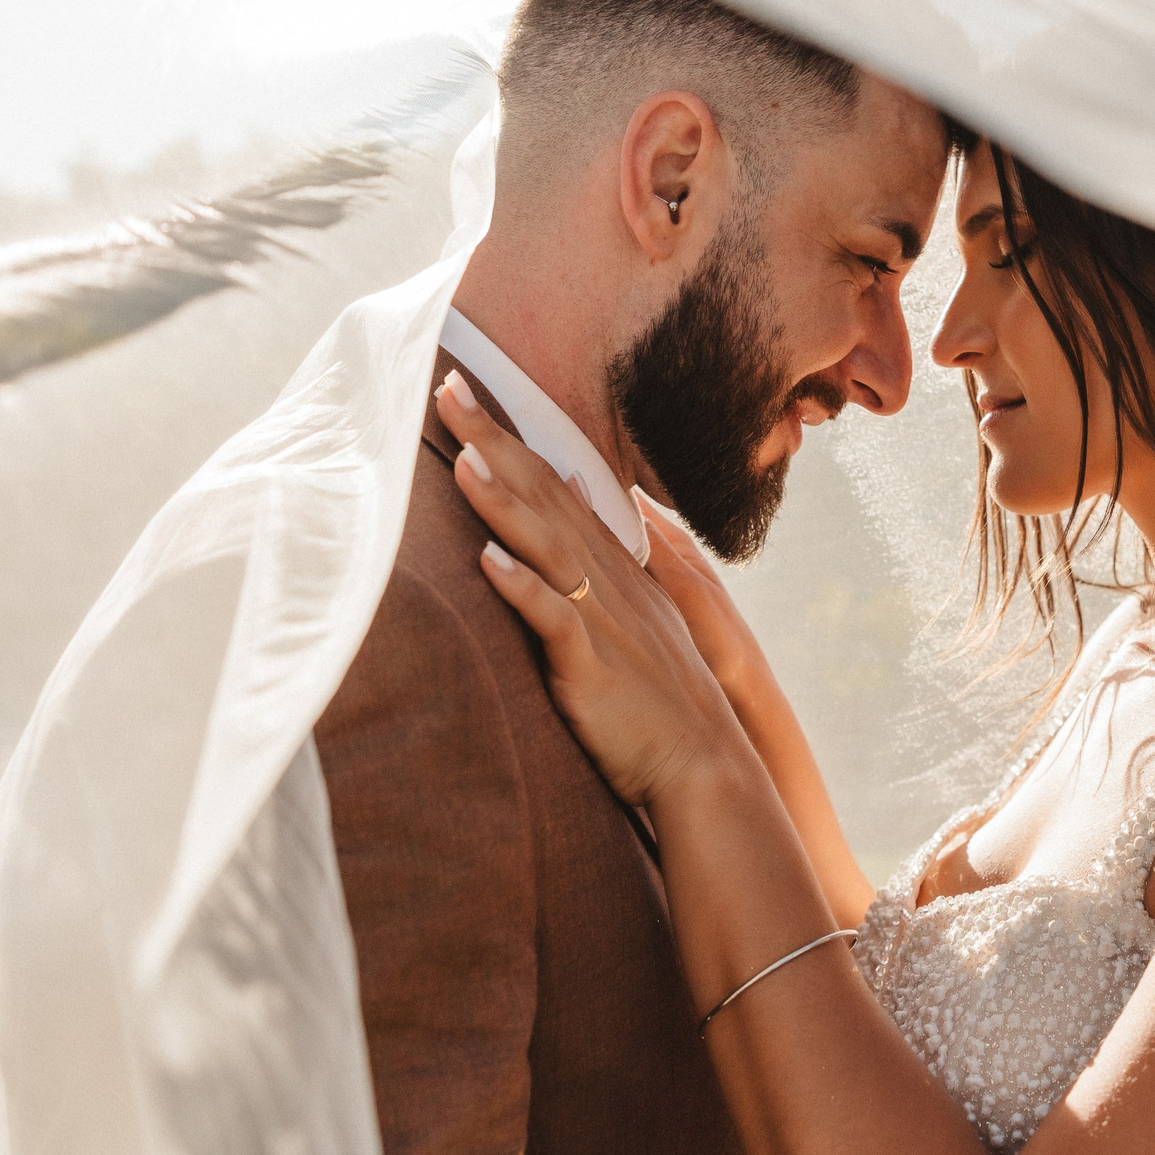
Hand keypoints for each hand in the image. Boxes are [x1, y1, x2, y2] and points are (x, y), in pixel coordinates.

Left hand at [438, 375, 749, 806]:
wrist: (706, 766)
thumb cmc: (661, 703)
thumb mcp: (636, 619)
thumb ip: (600, 564)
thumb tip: (565, 508)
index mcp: (613, 569)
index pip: (555, 487)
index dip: (512, 438)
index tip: (470, 392)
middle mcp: (607, 582)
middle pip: (544, 498)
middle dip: (496, 442)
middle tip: (449, 388)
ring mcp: (602, 621)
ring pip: (548, 547)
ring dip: (505, 503)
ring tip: (465, 459)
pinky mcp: (592, 667)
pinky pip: (556, 621)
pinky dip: (525, 589)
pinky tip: (490, 562)